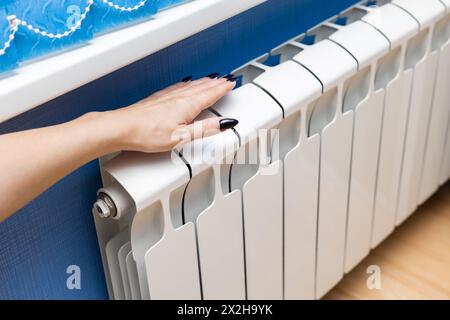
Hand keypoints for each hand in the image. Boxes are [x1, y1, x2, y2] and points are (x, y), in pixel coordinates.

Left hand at [105, 76, 237, 152]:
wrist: (121, 128)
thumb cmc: (147, 134)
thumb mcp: (181, 137)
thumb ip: (204, 129)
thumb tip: (224, 123)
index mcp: (186, 106)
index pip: (209, 95)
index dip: (222, 88)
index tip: (231, 83)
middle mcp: (177, 98)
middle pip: (201, 87)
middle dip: (215, 83)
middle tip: (225, 78)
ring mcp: (165, 97)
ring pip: (189, 85)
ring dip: (202, 82)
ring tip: (210, 79)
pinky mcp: (156, 99)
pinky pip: (176, 87)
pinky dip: (185, 83)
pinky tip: (184, 83)